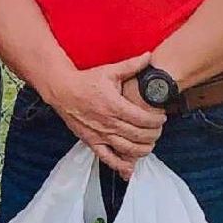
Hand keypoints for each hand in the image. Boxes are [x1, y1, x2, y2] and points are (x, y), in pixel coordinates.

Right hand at [44, 53, 165, 178]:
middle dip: (154, 134)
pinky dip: (120, 165)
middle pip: (139, 135)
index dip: (157, 121)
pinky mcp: (91, 142)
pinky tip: (130, 167)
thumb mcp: (109, 71)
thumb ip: (131, 65)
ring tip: (149, 142)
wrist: (61, 90)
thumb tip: (150, 56)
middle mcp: (108, 122)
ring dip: (143, 149)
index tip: (162, 118)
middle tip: (158, 129)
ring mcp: (99, 134)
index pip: (143, 119)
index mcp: (114, 105)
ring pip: (127, 149)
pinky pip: (108, 158)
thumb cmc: (86, 80)